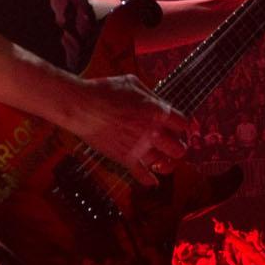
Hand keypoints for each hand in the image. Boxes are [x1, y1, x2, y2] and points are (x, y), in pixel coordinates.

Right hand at [60, 76, 185, 173]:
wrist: (81, 106)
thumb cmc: (104, 91)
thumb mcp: (133, 83)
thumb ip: (150, 95)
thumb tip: (158, 103)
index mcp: (157, 111)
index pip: (183, 124)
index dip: (182, 127)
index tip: (178, 129)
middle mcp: (152, 132)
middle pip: (179, 149)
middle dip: (178, 148)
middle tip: (173, 146)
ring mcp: (139, 147)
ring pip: (163, 164)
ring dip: (165, 164)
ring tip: (163, 162)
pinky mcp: (125, 159)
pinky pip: (142, 175)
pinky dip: (148, 180)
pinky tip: (152, 181)